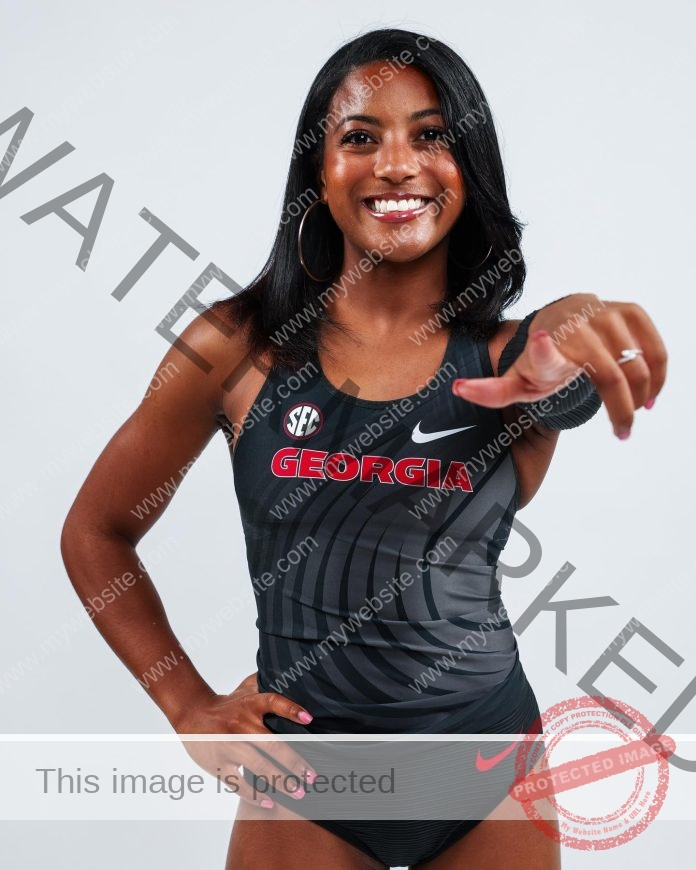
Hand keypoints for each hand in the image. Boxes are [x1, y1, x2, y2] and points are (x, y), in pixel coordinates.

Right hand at [172, 672, 315, 808]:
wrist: (192, 713)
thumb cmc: (227, 703)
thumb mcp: (245, 688)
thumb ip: (266, 682)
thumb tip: (292, 676)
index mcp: (250, 704)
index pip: (273, 702)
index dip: (292, 710)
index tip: (309, 719)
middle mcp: (241, 724)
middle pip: (272, 744)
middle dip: (294, 762)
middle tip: (312, 777)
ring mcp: (229, 746)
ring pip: (258, 766)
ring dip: (280, 781)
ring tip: (298, 792)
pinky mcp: (218, 764)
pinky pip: (238, 783)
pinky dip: (255, 795)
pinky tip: (270, 802)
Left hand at [452, 294, 666, 437]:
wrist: (558, 320)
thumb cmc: (537, 362)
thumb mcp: (515, 382)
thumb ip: (490, 393)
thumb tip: (456, 389)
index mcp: (544, 348)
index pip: (543, 350)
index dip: (544, 348)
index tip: (543, 339)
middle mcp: (575, 327)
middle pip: (607, 374)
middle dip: (620, 408)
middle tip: (623, 433)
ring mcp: (603, 314)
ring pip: (635, 364)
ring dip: (641, 395)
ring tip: (635, 415)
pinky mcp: (628, 311)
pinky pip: (653, 347)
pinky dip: (658, 373)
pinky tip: (651, 395)